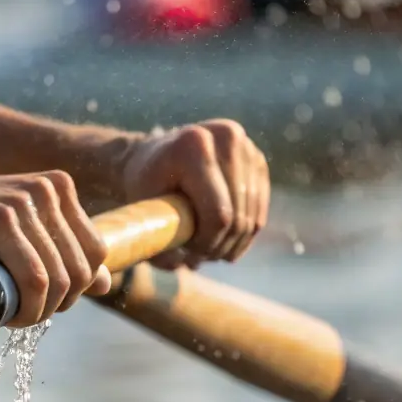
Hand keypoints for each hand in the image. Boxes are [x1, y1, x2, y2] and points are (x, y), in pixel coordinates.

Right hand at [0, 172, 110, 326]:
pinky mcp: (0, 219)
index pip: (96, 251)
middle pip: (81, 268)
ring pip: (59, 279)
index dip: (75, 288)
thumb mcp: (16, 242)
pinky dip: (24, 308)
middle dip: (57, 304)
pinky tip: (4, 313)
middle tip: (22, 314)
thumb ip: (60, 256)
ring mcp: (25, 201)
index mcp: (57, 188)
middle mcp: (47, 189)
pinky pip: (34, 280)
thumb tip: (105, 283)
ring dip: (37, 311)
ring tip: (8, 315)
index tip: (42, 302)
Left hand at [120, 121, 268, 265]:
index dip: (208, 243)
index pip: (219, 213)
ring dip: (234, 243)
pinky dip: (244, 232)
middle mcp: (225, 136)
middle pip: (239, 216)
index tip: (189, 253)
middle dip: (220, 246)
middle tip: (198, 256)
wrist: (153, 158)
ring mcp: (246, 145)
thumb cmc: (144, 187)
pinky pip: (260, 209)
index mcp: (193, 145)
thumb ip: (157, 241)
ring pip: (253, 217)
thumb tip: (182, 265)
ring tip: (209, 250)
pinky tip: (224, 239)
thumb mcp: (141, 210)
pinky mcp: (256, 158)